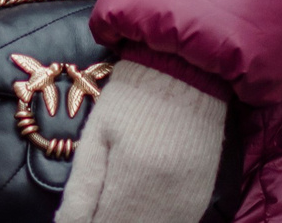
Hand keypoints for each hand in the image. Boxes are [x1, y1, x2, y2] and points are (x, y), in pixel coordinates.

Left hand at [57, 62, 226, 222]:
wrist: (184, 74)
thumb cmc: (130, 101)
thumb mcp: (95, 137)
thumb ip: (82, 189)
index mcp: (132, 183)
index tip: (78, 219)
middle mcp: (166, 202)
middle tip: (95, 210)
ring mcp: (190, 204)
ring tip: (114, 207)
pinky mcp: (203, 198)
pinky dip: (154, 222)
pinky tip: (139, 210)